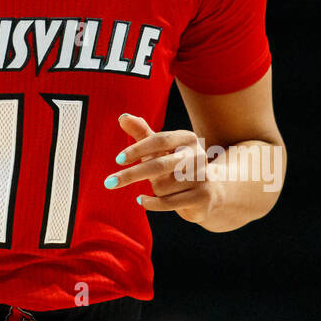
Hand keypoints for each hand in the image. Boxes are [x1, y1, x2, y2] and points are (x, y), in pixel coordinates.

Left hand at [103, 114, 221, 225]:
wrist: (212, 191)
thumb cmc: (178, 165)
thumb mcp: (161, 149)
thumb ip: (142, 132)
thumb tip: (122, 117)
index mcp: (187, 138)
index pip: (159, 140)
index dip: (137, 149)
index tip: (118, 160)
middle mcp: (198, 155)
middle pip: (159, 165)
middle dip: (131, 175)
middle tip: (109, 182)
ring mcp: (203, 177)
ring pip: (162, 187)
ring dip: (155, 189)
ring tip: (162, 187)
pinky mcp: (203, 197)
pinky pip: (168, 202)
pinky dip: (151, 203)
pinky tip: (142, 200)